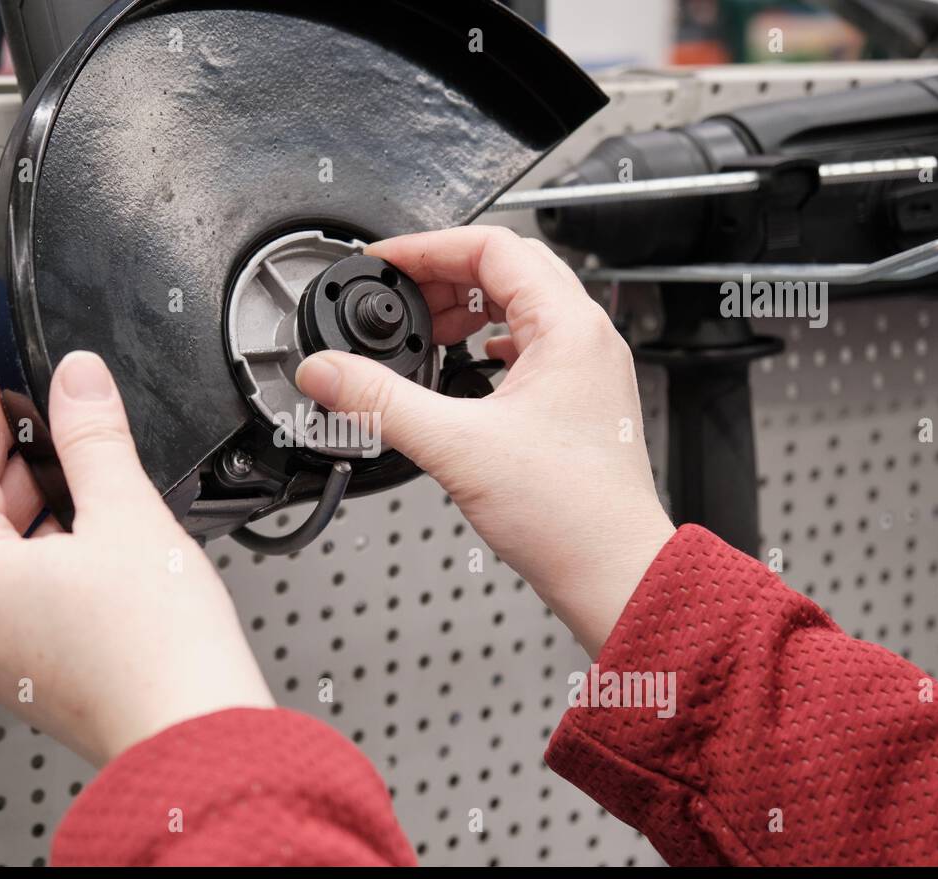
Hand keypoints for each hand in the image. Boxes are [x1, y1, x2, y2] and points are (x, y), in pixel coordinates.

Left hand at [0, 352, 273, 766]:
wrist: (195, 735)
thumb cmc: (159, 647)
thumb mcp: (127, 512)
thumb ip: (94, 437)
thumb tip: (77, 380)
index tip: (5, 397)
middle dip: (17, 470)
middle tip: (57, 432)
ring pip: (2, 565)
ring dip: (38, 518)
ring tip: (90, 490)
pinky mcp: (33, 681)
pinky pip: (24, 604)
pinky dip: (50, 565)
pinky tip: (100, 553)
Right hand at [295, 226, 673, 656]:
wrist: (611, 571)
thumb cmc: (568, 514)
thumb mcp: (454, 447)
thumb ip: (379, 403)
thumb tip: (326, 373)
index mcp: (567, 327)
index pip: (492, 247)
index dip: (427, 248)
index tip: (383, 262)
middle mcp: (586, 339)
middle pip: (508, 269)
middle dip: (444, 275)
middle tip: (397, 295)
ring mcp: (587, 369)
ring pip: (522, 306)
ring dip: (467, 309)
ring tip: (424, 329)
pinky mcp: (580, 401)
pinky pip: (531, 345)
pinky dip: (489, 343)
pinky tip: (466, 366)